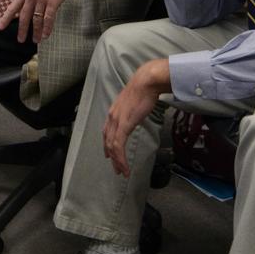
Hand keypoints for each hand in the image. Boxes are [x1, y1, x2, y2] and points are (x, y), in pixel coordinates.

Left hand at [0, 0, 72, 42]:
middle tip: (20, 40)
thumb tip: (17, 13)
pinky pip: (49, 18)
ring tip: (36, 40)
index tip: (0, 27)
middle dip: (22, 30)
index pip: (12, 7)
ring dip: (37, 31)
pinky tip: (46, 35)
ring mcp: (42, 0)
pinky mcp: (53, 2)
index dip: (5, 18)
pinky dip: (47, 28)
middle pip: (24, 16)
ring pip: (37, 19)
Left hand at [102, 59, 171, 176]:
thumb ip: (132, 110)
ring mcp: (117, 121)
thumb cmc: (144, 89)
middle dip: (112, 157)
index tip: (109, 155)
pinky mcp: (124, 125)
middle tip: (117, 169)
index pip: (107, 132)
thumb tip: (136, 113)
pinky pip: (119, 146)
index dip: (107, 145)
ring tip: (122, 172)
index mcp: (114, 112)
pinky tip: (125, 166)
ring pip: (112, 147)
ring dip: (117, 161)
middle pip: (108, 142)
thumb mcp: (134, 101)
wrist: (146, 81)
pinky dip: (121, 158)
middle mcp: (112, 117)